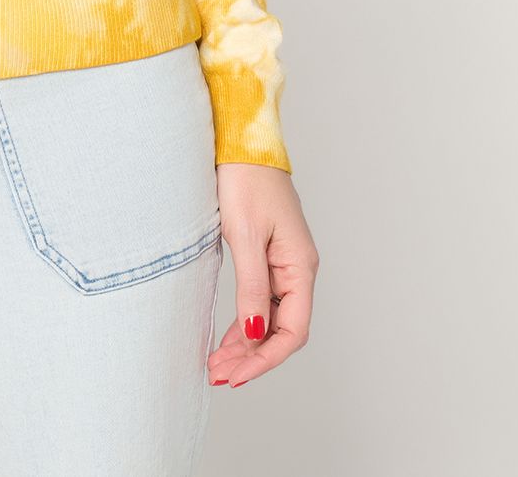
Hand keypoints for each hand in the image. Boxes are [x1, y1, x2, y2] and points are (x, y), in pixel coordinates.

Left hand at [206, 162, 316, 386]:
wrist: (240, 141)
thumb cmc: (245, 180)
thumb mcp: (245, 235)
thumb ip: (251, 286)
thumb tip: (254, 333)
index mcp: (300, 266)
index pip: (292, 330)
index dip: (265, 358)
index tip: (236, 375)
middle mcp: (298, 268)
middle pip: (282, 329)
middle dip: (252, 357)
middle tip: (218, 375)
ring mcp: (284, 262)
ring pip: (270, 317)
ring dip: (246, 343)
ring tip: (217, 364)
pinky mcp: (268, 254)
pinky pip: (261, 299)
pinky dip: (244, 321)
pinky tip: (226, 338)